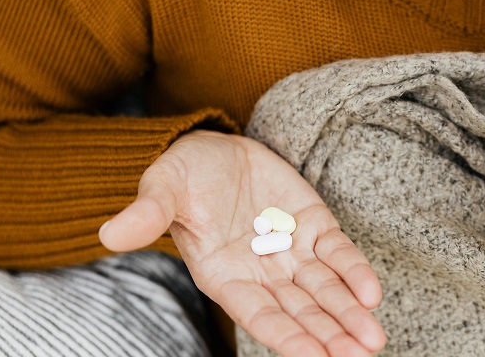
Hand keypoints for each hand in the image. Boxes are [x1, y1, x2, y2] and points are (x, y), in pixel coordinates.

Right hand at [99, 131, 385, 355]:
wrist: (215, 147)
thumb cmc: (183, 174)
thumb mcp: (163, 187)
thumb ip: (147, 213)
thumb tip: (110, 235)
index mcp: (223, 276)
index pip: (259, 315)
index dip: (287, 336)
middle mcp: (261, 273)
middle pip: (300, 312)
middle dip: (330, 335)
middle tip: (361, 354)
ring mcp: (290, 252)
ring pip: (324, 290)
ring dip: (349, 314)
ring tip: (374, 339)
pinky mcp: (312, 226)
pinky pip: (338, 254)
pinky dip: (355, 272)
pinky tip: (372, 293)